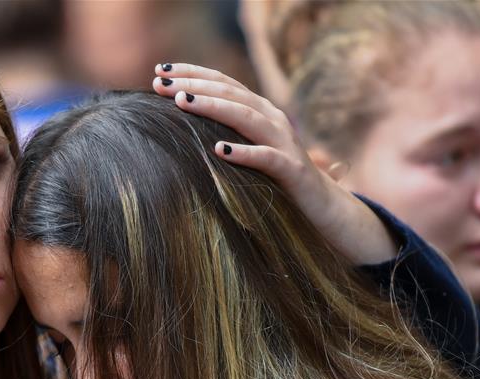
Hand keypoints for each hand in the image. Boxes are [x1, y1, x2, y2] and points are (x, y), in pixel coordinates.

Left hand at [152, 63, 398, 264]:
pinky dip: (244, 152)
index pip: (223, 81)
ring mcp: (284, 142)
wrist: (320, 207)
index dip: (192, 73)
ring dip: (214, 107)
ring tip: (183, 103)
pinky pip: (267, 158)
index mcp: (260, 110)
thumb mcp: (248, 149)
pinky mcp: (292, 170)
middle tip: (160, 85)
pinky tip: (220, 150)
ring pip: (246, 117)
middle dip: (193, 85)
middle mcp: (273, 119)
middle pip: (230, 92)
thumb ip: (224, 132)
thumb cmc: (275, 179)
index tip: (159, 72)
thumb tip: (181, 124)